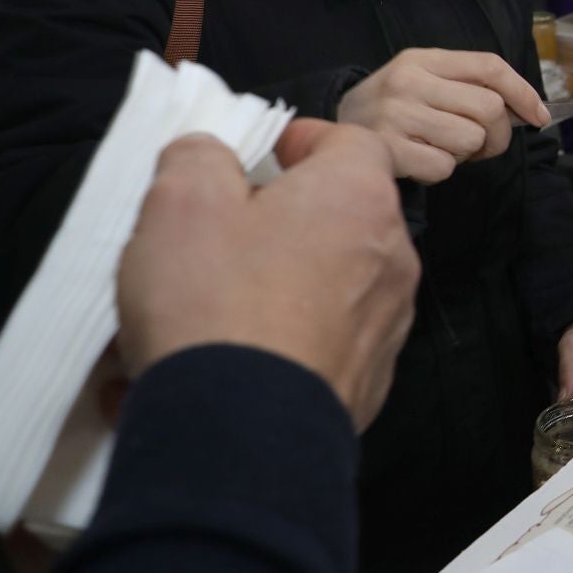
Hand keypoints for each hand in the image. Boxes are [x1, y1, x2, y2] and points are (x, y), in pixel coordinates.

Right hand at [117, 119, 420, 429]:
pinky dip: (282, 341)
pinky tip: (227, 360)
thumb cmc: (217, 304)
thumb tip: (210, 154)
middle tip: (222, 235)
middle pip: (341, 216)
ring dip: (279, 284)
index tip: (262, 157)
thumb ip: (199, 157)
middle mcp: (391, 258)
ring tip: (209, 308)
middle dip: (283, 219)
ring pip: (330, 283)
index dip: (303, 141)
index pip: (353, 142)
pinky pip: (323, 343)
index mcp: (359, 199)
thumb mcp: (181, 201)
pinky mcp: (368, 382)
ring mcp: (386, 324)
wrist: (243, 432)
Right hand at [337, 48, 547, 183]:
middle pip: (489, 109)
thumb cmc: (394, 109)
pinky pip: (444, 167)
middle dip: (495, 134)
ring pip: (469, 140)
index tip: (539, 116)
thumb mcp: (424, 81)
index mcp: (422, 59)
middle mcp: (408, 82)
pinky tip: (419, 160)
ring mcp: (395, 115)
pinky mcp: (387, 150)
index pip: (490, 66)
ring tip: (439, 147)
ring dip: (464, 154)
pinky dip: (440, 170)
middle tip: (478, 144)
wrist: (333, 129)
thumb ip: (469, 87)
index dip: (523, 92)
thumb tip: (527, 111)